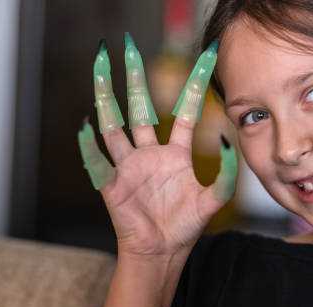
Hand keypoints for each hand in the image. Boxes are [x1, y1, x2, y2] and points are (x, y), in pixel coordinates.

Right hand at [77, 34, 236, 258]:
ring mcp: (129, 166)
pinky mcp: (112, 183)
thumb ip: (225, 175)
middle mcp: (151, 154)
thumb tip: (228, 140)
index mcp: (176, 155)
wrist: (162, 252)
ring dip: (106, 99)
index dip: (194, 88)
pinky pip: (98, 160)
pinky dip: (89, 144)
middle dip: (134, 80)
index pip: (185, 113)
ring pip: (114, 126)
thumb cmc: (186, 226)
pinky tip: (84, 125)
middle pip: (140, 109)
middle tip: (128, 49)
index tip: (201, 62)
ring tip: (98, 70)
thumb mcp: (213, 200)